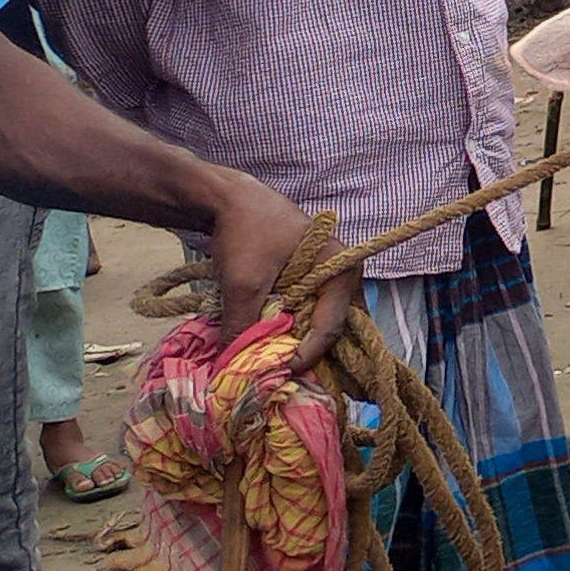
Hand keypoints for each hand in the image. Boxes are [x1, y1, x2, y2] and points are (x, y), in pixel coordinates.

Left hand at [200, 169, 354, 365]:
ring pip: (315, 317)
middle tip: (278, 371)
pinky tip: (267, 335)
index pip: (331, 325)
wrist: (227, 197)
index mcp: (342, 270)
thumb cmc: (246, 232)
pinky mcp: (307, 273)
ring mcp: (326, 272)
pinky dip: (286, 323)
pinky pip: (304, 307)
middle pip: (328, 324)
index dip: (306, 354)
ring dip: (293, 337)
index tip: (278, 373)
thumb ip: (243, 325)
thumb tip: (233, 365)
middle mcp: (342, 273)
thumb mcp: (243, 283)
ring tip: (271, 358)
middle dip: (304, 349)